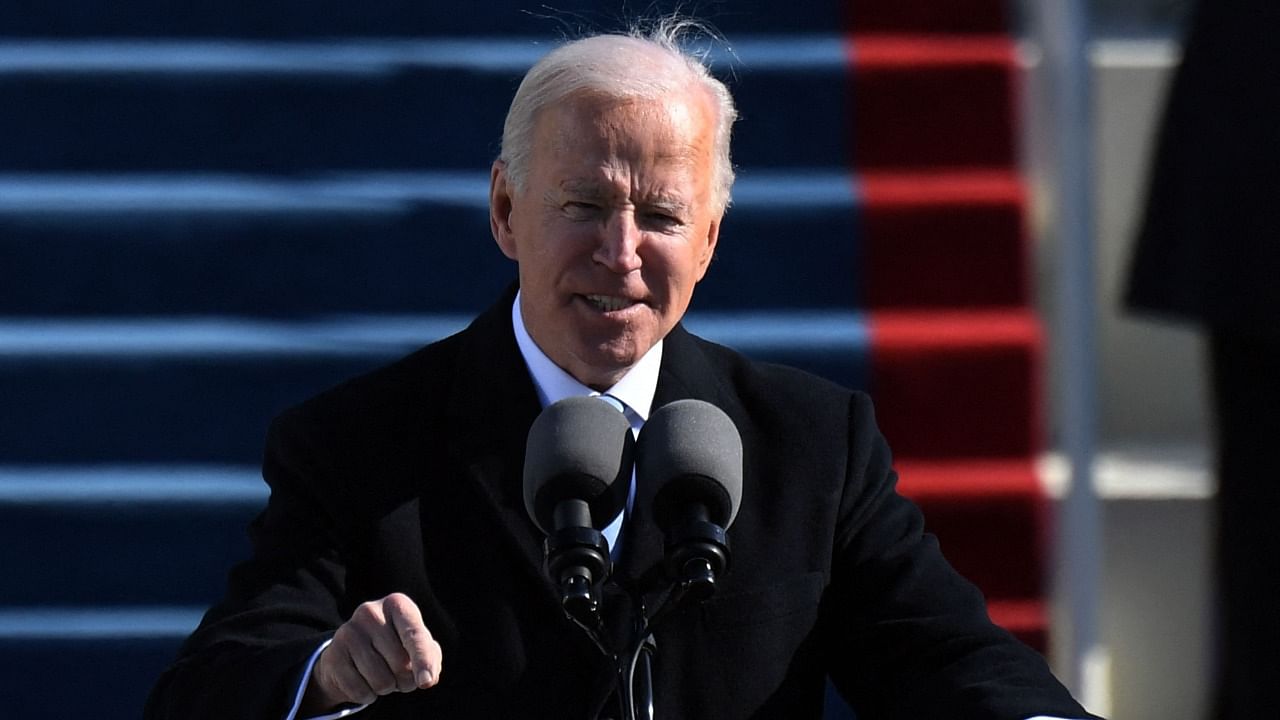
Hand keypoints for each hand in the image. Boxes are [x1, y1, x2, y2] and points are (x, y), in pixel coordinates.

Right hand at [302, 593, 442, 711]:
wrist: (352, 654)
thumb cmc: (395, 648)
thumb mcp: (416, 646)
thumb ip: (429, 658)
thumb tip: (426, 679)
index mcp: (396, 604)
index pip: (414, 635)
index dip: (423, 660)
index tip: (426, 682)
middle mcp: (370, 612)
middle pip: (400, 663)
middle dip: (406, 680)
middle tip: (400, 674)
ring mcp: (348, 632)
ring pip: (381, 680)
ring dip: (387, 688)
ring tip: (382, 675)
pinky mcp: (332, 655)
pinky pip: (360, 690)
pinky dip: (368, 695)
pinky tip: (364, 681)